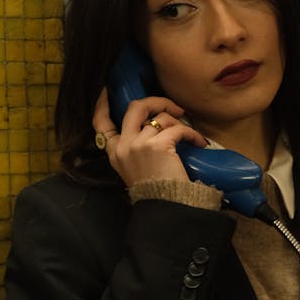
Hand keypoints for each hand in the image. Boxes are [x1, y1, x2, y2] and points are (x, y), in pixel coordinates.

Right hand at [92, 88, 207, 187]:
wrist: (165, 208)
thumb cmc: (155, 192)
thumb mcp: (135, 170)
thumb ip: (135, 149)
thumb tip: (153, 127)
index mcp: (114, 152)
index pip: (100, 123)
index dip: (102, 104)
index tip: (107, 91)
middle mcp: (123, 146)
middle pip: (135, 108)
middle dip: (156, 102)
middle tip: (174, 109)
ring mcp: (138, 145)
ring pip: (161, 118)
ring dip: (179, 124)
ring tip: (191, 136)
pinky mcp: (157, 146)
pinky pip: (177, 129)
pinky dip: (192, 134)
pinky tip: (199, 143)